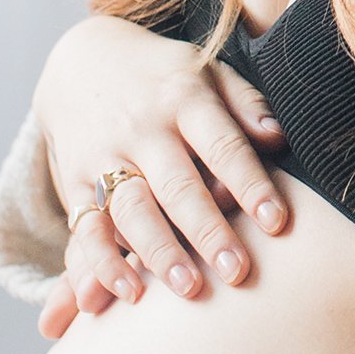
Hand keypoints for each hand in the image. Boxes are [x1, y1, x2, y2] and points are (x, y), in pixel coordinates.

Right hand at [33, 16, 290, 324]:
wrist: (80, 59)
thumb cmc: (165, 77)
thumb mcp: (208, 70)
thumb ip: (246, 104)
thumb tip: (278, 139)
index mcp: (184, 98)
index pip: (222, 145)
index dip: (251, 184)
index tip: (277, 223)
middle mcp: (142, 129)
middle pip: (177, 186)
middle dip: (208, 231)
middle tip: (236, 271)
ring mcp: (105, 156)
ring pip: (132, 211)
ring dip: (159, 253)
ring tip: (189, 291)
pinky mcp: (76, 181)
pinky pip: (87, 228)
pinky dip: (103, 264)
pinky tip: (129, 294)